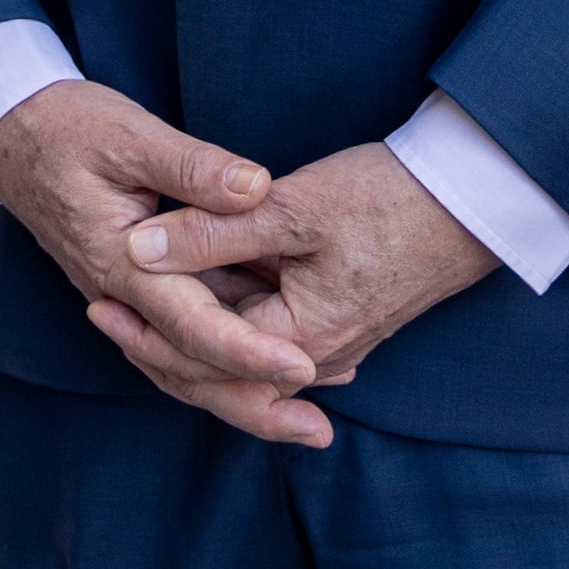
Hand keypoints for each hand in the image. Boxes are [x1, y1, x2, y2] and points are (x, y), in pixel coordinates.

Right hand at [0, 79, 306, 404]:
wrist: (9, 133)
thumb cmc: (67, 128)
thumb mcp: (130, 133)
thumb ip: (193, 167)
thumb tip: (258, 189)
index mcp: (121, 262)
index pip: (192, 324)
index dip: (249, 351)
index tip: (304, 365)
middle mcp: (120, 295)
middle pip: (188, 369)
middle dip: (254, 405)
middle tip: (318, 432)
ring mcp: (125, 297)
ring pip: (183, 365)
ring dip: (242, 395)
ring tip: (306, 419)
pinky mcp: (135, 289)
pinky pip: (180, 340)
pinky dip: (223, 361)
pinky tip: (270, 365)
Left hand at [97, 144, 498, 447]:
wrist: (469, 199)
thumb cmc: (388, 199)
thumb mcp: (292, 209)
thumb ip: (213, 231)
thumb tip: (137, 250)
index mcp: (300, 341)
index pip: (202, 359)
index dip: (145, 333)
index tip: (98, 301)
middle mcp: (315, 359)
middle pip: (219, 370)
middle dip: (158, 345)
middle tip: (101, 312)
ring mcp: (331, 344)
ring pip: (241, 353)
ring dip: (190, 332)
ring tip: (134, 303)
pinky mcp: (339, 320)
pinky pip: (266, 335)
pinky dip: (227, 320)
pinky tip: (199, 294)